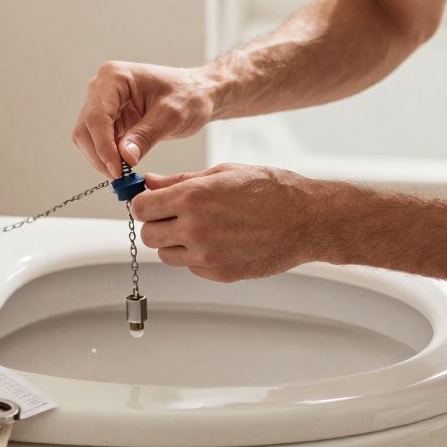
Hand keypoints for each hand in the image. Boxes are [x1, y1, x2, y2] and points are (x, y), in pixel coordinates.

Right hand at [72, 61, 216, 177]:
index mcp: (114, 77)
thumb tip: (125, 157)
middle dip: (100, 155)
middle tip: (121, 178)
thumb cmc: (189, 95)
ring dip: (102, 159)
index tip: (117, 171)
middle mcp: (102, 87)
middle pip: (86, 128)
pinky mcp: (108, 119)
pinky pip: (98, 142)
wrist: (197, 94)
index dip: (103, 147)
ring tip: (125, 173)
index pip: (97, 116)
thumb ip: (146, 135)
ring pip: (87, 138)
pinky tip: (125, 166)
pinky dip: (108, 157)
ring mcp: (102, 103)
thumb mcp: (172, 115)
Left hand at [131, 163, 328, 281]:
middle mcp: (195, 228)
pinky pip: (190, 267)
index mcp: (193, 197)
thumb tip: (150, 182)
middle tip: (174, 216)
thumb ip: (180, 181)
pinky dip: (196, 257)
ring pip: (166, 254)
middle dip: (156, 224)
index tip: (151, 202)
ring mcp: (207, 255)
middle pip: (148, 234)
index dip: (144, 204)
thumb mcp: (223, 173)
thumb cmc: (271, 190)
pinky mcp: (219, 274)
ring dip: (174, 242)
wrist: (306, 220)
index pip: (141, 208)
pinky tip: (218, 241)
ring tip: (200, 228)